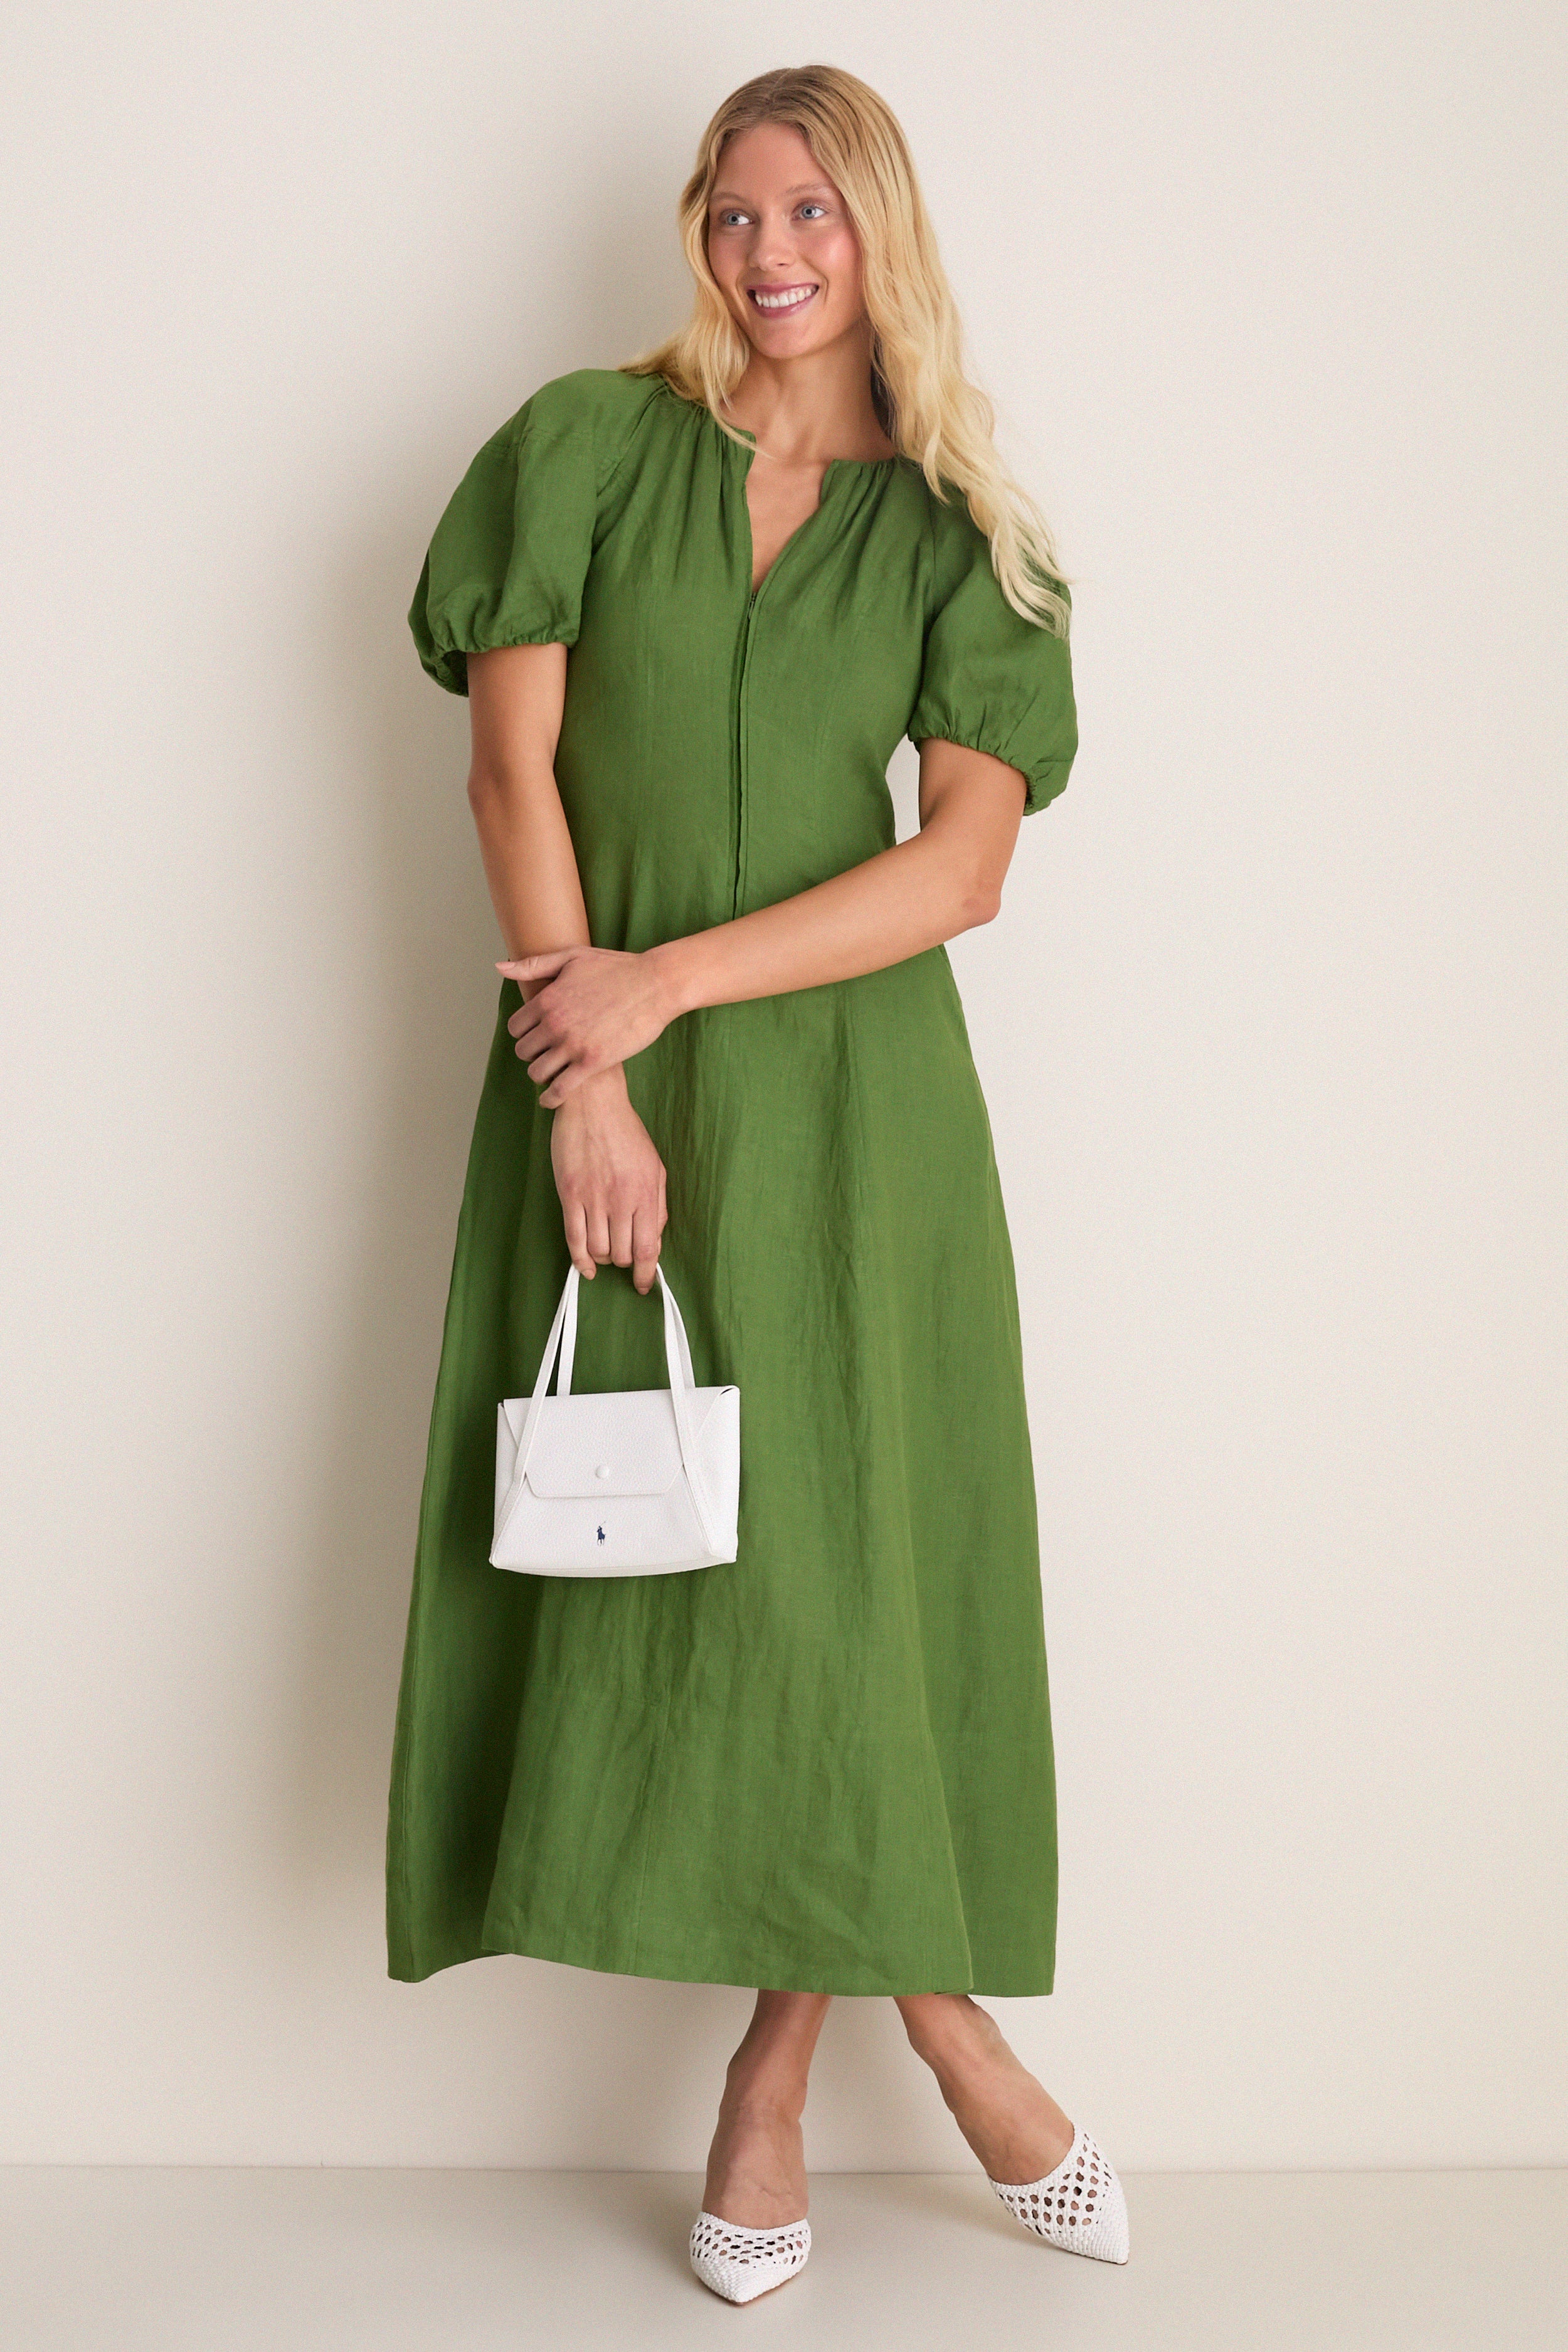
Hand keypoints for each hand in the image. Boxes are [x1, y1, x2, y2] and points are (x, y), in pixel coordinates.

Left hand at [500, 945, 678, 1106]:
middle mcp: (554, 1023)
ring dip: (541, 1075)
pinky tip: (552, 1099)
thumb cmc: (617, 968)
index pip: (516, 1027)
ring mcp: (572, 1044)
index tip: (536, 1036)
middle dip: (533, 1054)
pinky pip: (559, 1090)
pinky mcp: (592, 1062)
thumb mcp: (573, 957)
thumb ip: (534, 965)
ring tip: (552, 1074)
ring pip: (537, 1072)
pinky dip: (551, 1098)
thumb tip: (500, 967)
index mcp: (546, 999)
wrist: (655, 984)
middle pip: (524, 1051)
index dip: (524, 1034)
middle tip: (546, 1055)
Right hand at [547, 1066, 666, 1290]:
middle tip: (622, 1253)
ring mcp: (593, 1198)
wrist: (593, 1104)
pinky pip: (573, 1238)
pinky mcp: (569, 1194)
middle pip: (622, 1253)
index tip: (643, 1284)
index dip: (645, 1273)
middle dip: (624, 1261)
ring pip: (598, 1250)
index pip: (647, 1249)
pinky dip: (579, 1260)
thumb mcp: (655, 1166)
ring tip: (605, 1249)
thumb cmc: (626, 1133)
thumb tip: (655, 1239)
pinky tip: (585, 1267)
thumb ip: (658, 1205)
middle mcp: (620, 1200)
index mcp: (645, 1193)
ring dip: (603, 1258)